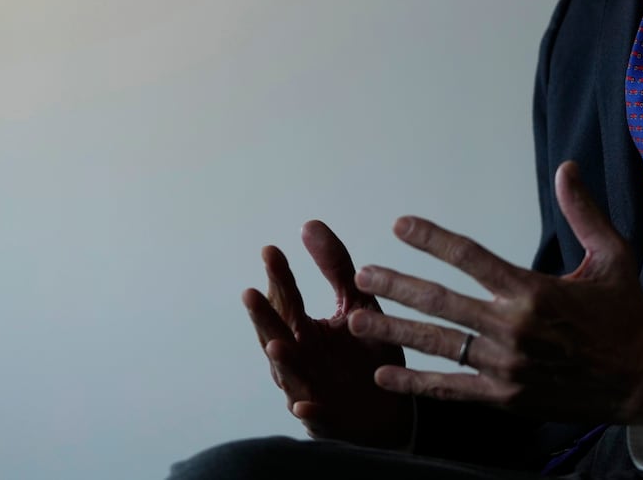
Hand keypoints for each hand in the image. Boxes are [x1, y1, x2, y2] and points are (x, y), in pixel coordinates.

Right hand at [243, 220, 412, 446]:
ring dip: (282, 362)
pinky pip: (316, 417)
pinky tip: (304, 405)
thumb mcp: (357, 302)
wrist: (393, 407)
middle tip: (250, 293)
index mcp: (302, 329)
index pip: (285, 299)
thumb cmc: (367, 352)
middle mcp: (298, 358)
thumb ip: (335, 266)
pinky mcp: (328, 420)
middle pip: (276, 334)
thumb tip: (308, 223)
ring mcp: (309, 390)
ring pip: (289, 376)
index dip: (277, 276)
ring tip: (275, 345)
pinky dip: (309, 412)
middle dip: (263, 316)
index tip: (271, 250)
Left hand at [346, 161, 642, 426]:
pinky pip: (452, 389)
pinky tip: (385, 375)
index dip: (432, 238)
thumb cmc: (625, 318)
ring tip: (356, 320)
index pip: (470, 256)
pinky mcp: (505, 397)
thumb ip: (584, 213)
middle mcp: (514, 329)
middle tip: (363, 275)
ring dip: (394, 329)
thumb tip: (565, 168)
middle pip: (441, 302)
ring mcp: (506, 366)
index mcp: (534, 291)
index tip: (401, 225)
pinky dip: (415, 384)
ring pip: (438, 344)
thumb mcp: (614, 258)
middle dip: (396, 286)